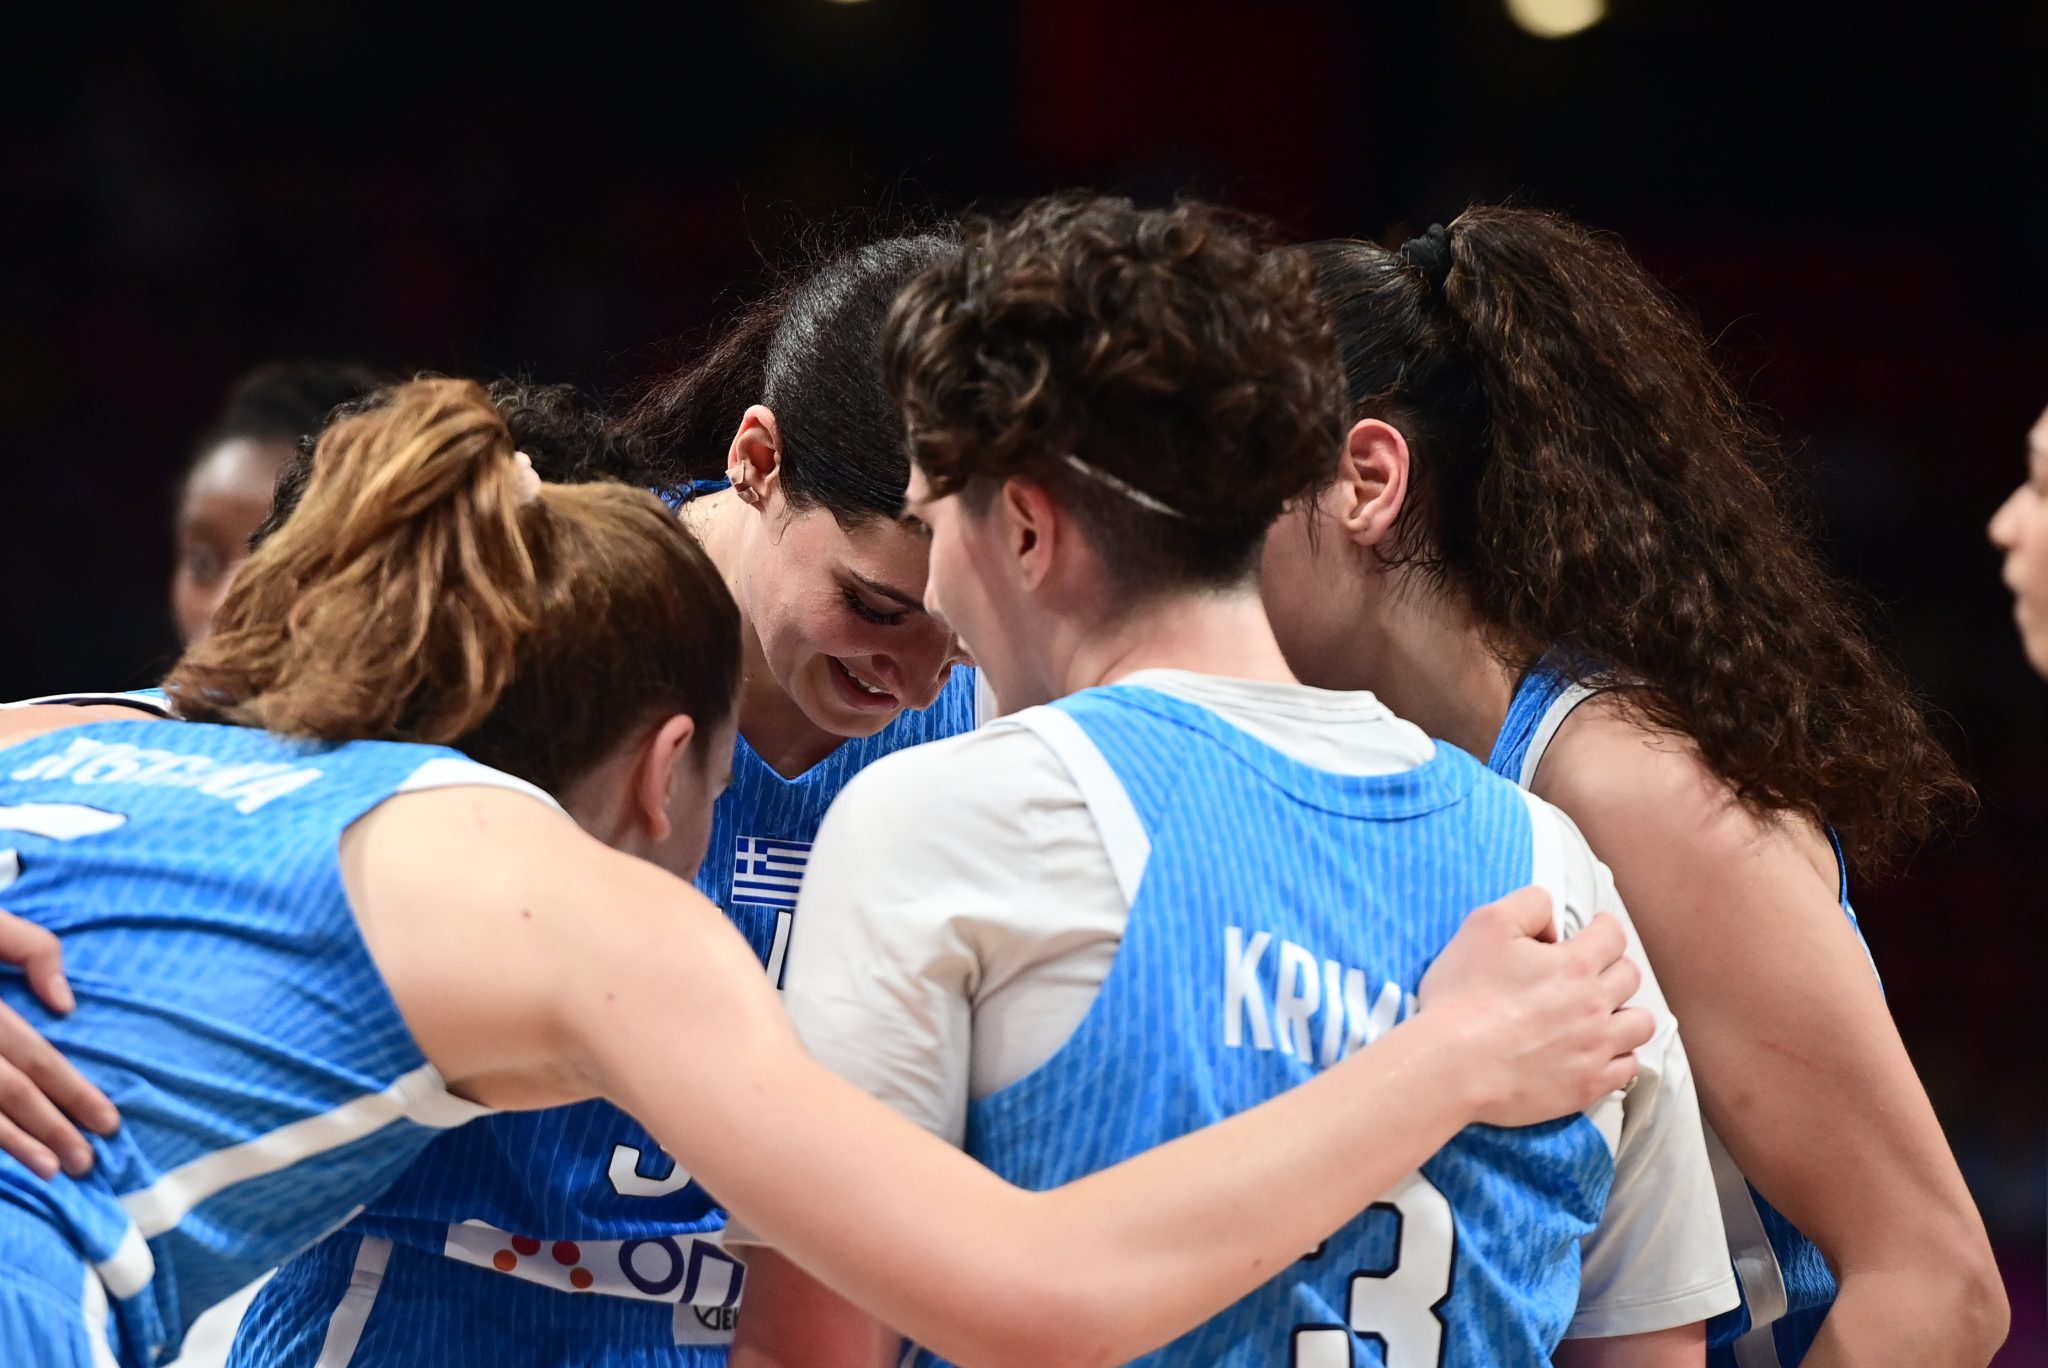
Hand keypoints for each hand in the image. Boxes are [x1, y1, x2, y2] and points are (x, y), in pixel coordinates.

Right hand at [0, 908, 118, 1177]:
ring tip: (52, 1171)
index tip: (109, 1122)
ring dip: (12, 1144)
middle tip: (88, 1162)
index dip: (73, 1091)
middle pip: (7, 1091)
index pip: (34, 1055)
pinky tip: (3, 1154)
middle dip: (50, 1129)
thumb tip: (65, 1006)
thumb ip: (33, 950)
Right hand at [1417, 887, 1649, 1127]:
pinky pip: (1627, 1069)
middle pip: (1630, 977)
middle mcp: (1595, 1005)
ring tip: (1600, 1015)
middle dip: (1611, 968)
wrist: (1452, 1064)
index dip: (1602, 929)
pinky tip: (1594, 1052)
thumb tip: (1553, 920)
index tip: (1591, 933)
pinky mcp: (1587, 1086)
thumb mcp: (1485, 925)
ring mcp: (1595, 1049)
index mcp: (1576, 964)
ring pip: (1640, 1025)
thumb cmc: (1464, 994)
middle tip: (1585, 974)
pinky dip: (1617, 1057)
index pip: (1614, 935)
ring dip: (1624, 1014)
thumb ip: (1529, 904)